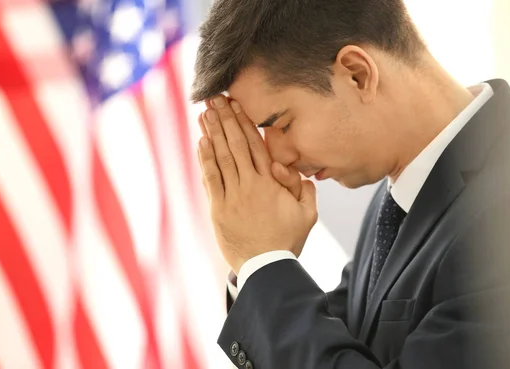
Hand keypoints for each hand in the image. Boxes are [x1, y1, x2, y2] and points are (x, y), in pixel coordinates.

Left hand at [196, 95, 317, 273]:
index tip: (237, 105)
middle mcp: (251, 184)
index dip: (245, 123)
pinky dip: (205, 159)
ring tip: (205, 112)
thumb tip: (300, 172)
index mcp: (271, 183)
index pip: (256, 146)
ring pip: (221, 157)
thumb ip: (306, 190)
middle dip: (225, 119)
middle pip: (236, 145)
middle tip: (216, 98)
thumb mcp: (308, 215)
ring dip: (212, 133)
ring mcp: (233, 196)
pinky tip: (201, 142)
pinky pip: (211, 178)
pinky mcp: (219, 208)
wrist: (266, 267)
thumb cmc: (287, 240)